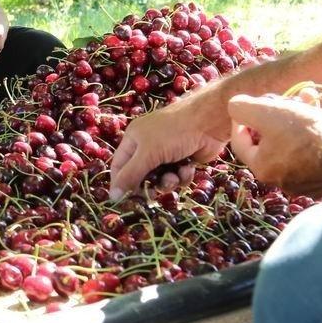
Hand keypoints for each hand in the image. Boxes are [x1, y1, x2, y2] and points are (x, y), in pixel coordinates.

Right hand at [109, 89, 229, 197]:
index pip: (119, 166)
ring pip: (160, 179)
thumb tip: (113, 196)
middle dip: (149, 184)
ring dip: (168, 182)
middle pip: (140, 176)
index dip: (120, 183)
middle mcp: (147, 147)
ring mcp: (166, 154)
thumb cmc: (173, 133)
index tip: (124, 200)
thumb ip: (130, 175)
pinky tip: (188, 168)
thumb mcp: (148, 154)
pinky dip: (182, 176)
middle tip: (154, 193)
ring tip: (175, 177)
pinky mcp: (183, 160)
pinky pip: (176, 177)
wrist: (209, 122)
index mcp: (133, 140)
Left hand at [228, 93, 321, 195]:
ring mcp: (313, 178)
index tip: (247, 103)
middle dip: (280, 110)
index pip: (241, 143)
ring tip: (312, 93)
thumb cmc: (308, 135)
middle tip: (286, 95)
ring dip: (305, 111)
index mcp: (265, 168)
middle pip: (275, 138)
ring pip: (302, 138)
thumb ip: (243, 107)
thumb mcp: (267, 113)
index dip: (239, 120)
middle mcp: (286, 178)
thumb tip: (234, 106)